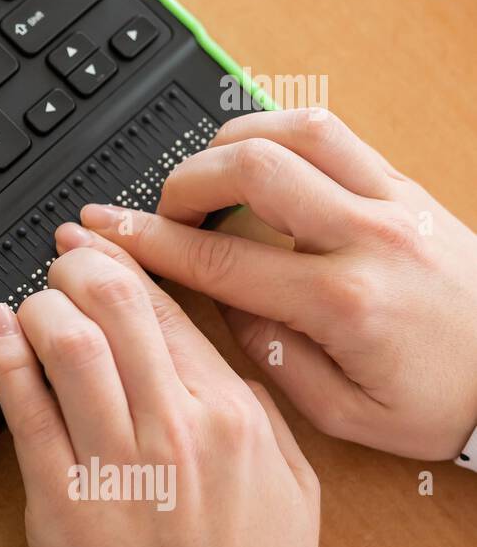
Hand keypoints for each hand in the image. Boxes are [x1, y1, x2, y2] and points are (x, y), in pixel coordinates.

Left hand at [0, 227, 319, 546]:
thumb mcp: (290, 484)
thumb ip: (255, 406)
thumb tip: (208, 348)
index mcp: (230, 418)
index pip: (168, 311)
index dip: (126, 265)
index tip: (104, 248)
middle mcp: (172, 431)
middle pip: (115, 309)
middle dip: (80, 267)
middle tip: (63, 260)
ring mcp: (112, 463)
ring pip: (67, 344)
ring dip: (42, 303)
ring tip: (36, 300)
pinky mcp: (59, 497)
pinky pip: (23, 407)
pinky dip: (5, 354)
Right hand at [80, 108, 476, 460]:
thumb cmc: (443, 401)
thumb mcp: (346, 415)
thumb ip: (272, 358)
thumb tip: (224, 302)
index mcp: (346, 303)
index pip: (220, 257)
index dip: (148, 243)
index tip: (104, 231)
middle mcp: (369, 237)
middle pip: (251, 171)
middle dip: (184, 182)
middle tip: (160, 211)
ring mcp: (393, 201)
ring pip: (291, 130)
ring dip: (230, 144)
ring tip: (204, 178)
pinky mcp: (406, 185)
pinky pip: (332, 130)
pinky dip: (277, 132)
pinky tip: (256, 158)